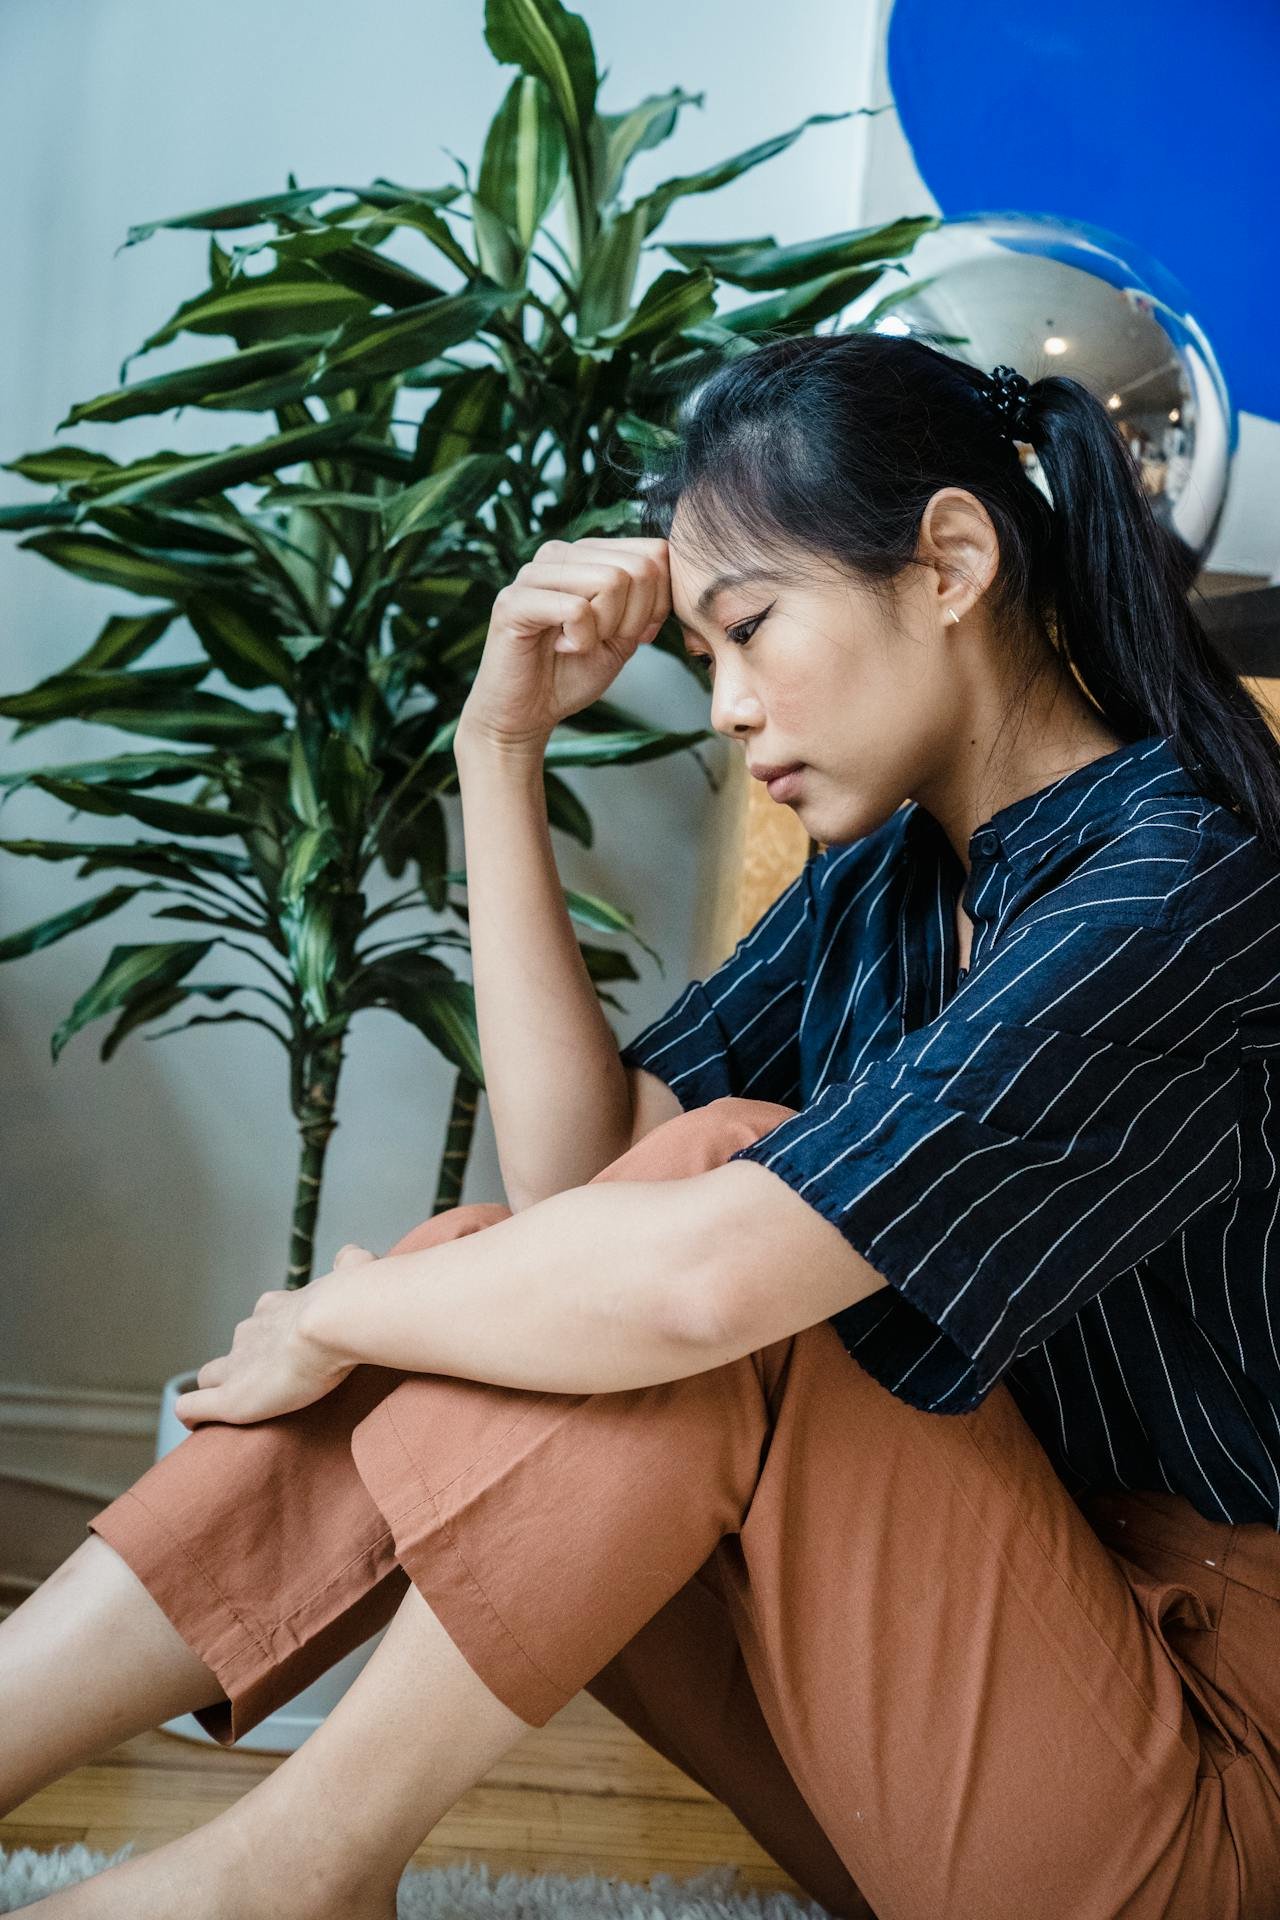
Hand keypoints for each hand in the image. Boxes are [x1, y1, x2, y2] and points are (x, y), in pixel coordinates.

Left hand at [173, 1244, 373, 1429]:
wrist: (334, 1321)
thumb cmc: (349, 1301)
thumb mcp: (356, 1271)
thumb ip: (352, 1265)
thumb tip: (353, 1255)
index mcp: (277, 1307)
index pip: (262, 1321)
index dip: (271, 1336)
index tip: (288, 1348)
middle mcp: (253, 1330)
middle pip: (237, 1348)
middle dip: (246, 1362)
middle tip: (272, 1382)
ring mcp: (238, 1364)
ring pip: (212, 1375)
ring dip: (221, 1386)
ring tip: (240, 1407)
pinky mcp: (229, 1398)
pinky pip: (194, 1407)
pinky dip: (193, 1414)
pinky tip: (196, 1425)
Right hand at [457, 536, 670, 753]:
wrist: (528, 712)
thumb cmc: (572, 672)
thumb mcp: (624, 636)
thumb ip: (647, 603)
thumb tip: (673, 577)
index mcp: (586, 554)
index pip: (654, 553)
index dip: (657, 602)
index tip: (630, 632)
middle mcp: (559, 553)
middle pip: (638, 567)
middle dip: (634, 618)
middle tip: (602, 641)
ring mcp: (533, 573)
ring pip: (612, 581)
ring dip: (607, 628)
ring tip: (578, 643)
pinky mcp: (514, 602)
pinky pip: (577, 609)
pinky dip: (582, 640)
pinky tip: (562, 647)